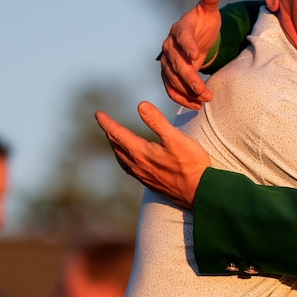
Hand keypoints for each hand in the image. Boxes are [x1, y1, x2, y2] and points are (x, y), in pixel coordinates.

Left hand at [95, 101, 210, 207]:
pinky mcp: (149, 182)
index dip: (106, 122)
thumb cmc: (190, 164)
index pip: (117, 133)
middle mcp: (137, 164)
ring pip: (121, 158)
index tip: (98, 114)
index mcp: (140, 152)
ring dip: (115, 146)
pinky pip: (128, 168)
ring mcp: (142, 175)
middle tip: (104, 122)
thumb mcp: (175, 138)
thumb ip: (157, 121)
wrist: (198, 191)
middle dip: (109, 132)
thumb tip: (141, 105)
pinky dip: (123, 158)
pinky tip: (129, 160)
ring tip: (114, 139)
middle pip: (116, 145)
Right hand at [161, 0, 222, 108]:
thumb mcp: (209, 12)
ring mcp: (167, 62)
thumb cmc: (204, 23)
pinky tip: (196, 106)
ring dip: (187, 91)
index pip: (182, 37)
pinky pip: (171, 88)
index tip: (197, 55)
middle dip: (189, 77)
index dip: (188, 45)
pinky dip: (181, 98)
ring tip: (204, 100)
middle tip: (203, 90)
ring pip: (172, 78)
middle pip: (176, 63)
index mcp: (179, 29)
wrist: (195, 37)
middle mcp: (169, 46)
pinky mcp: (168, 75)